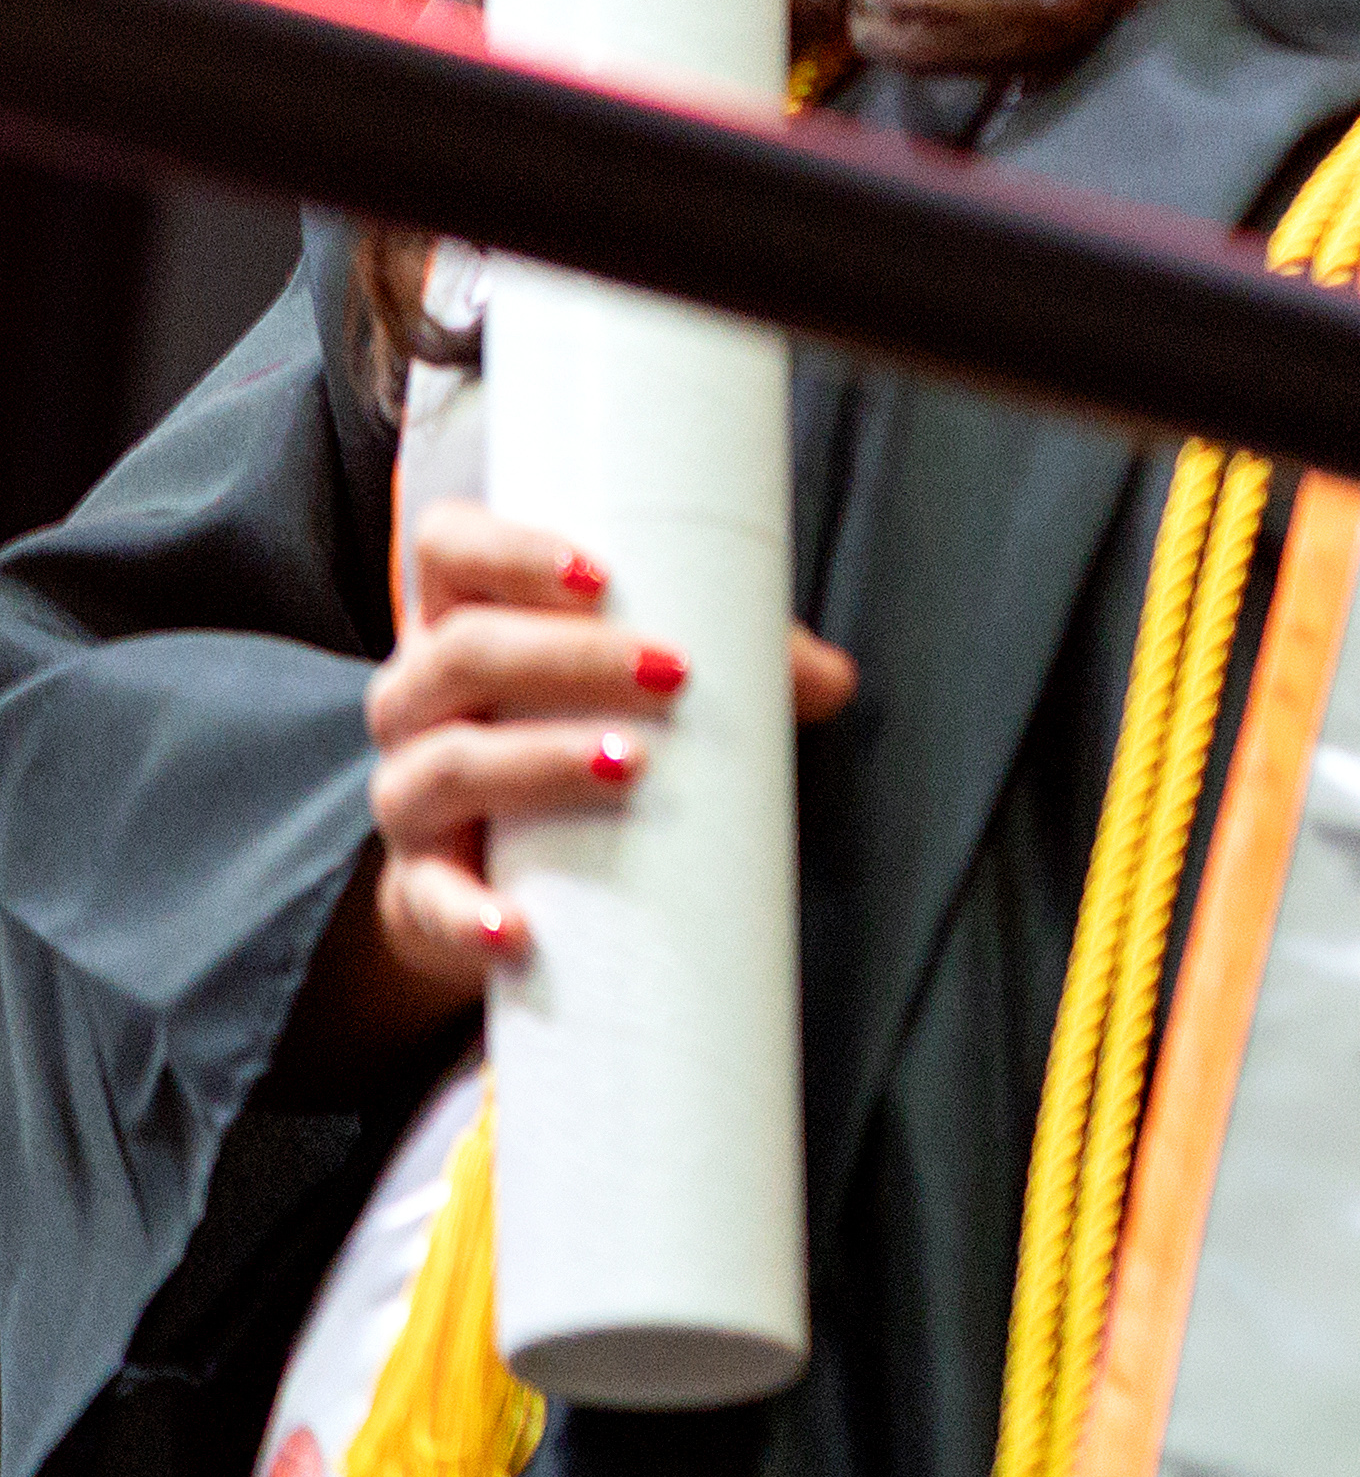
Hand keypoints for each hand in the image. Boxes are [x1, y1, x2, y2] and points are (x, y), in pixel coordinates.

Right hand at [344, 502, 859, 1019]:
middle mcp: (418, 698)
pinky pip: (425, 900)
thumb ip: (738, 663)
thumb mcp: (647, 684)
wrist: (511, 873)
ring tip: (630, 764)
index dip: (510, 549)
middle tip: (672, 672)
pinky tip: (517, 930)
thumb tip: (832, 678)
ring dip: (537, 760)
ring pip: (446, 763)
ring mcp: (410, 792)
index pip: (449, 546)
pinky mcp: (419, 887)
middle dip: (566, 657)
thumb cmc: (585, 732)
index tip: (604, 574)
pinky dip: (466, 915)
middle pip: (459, 653)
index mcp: (462, 620)